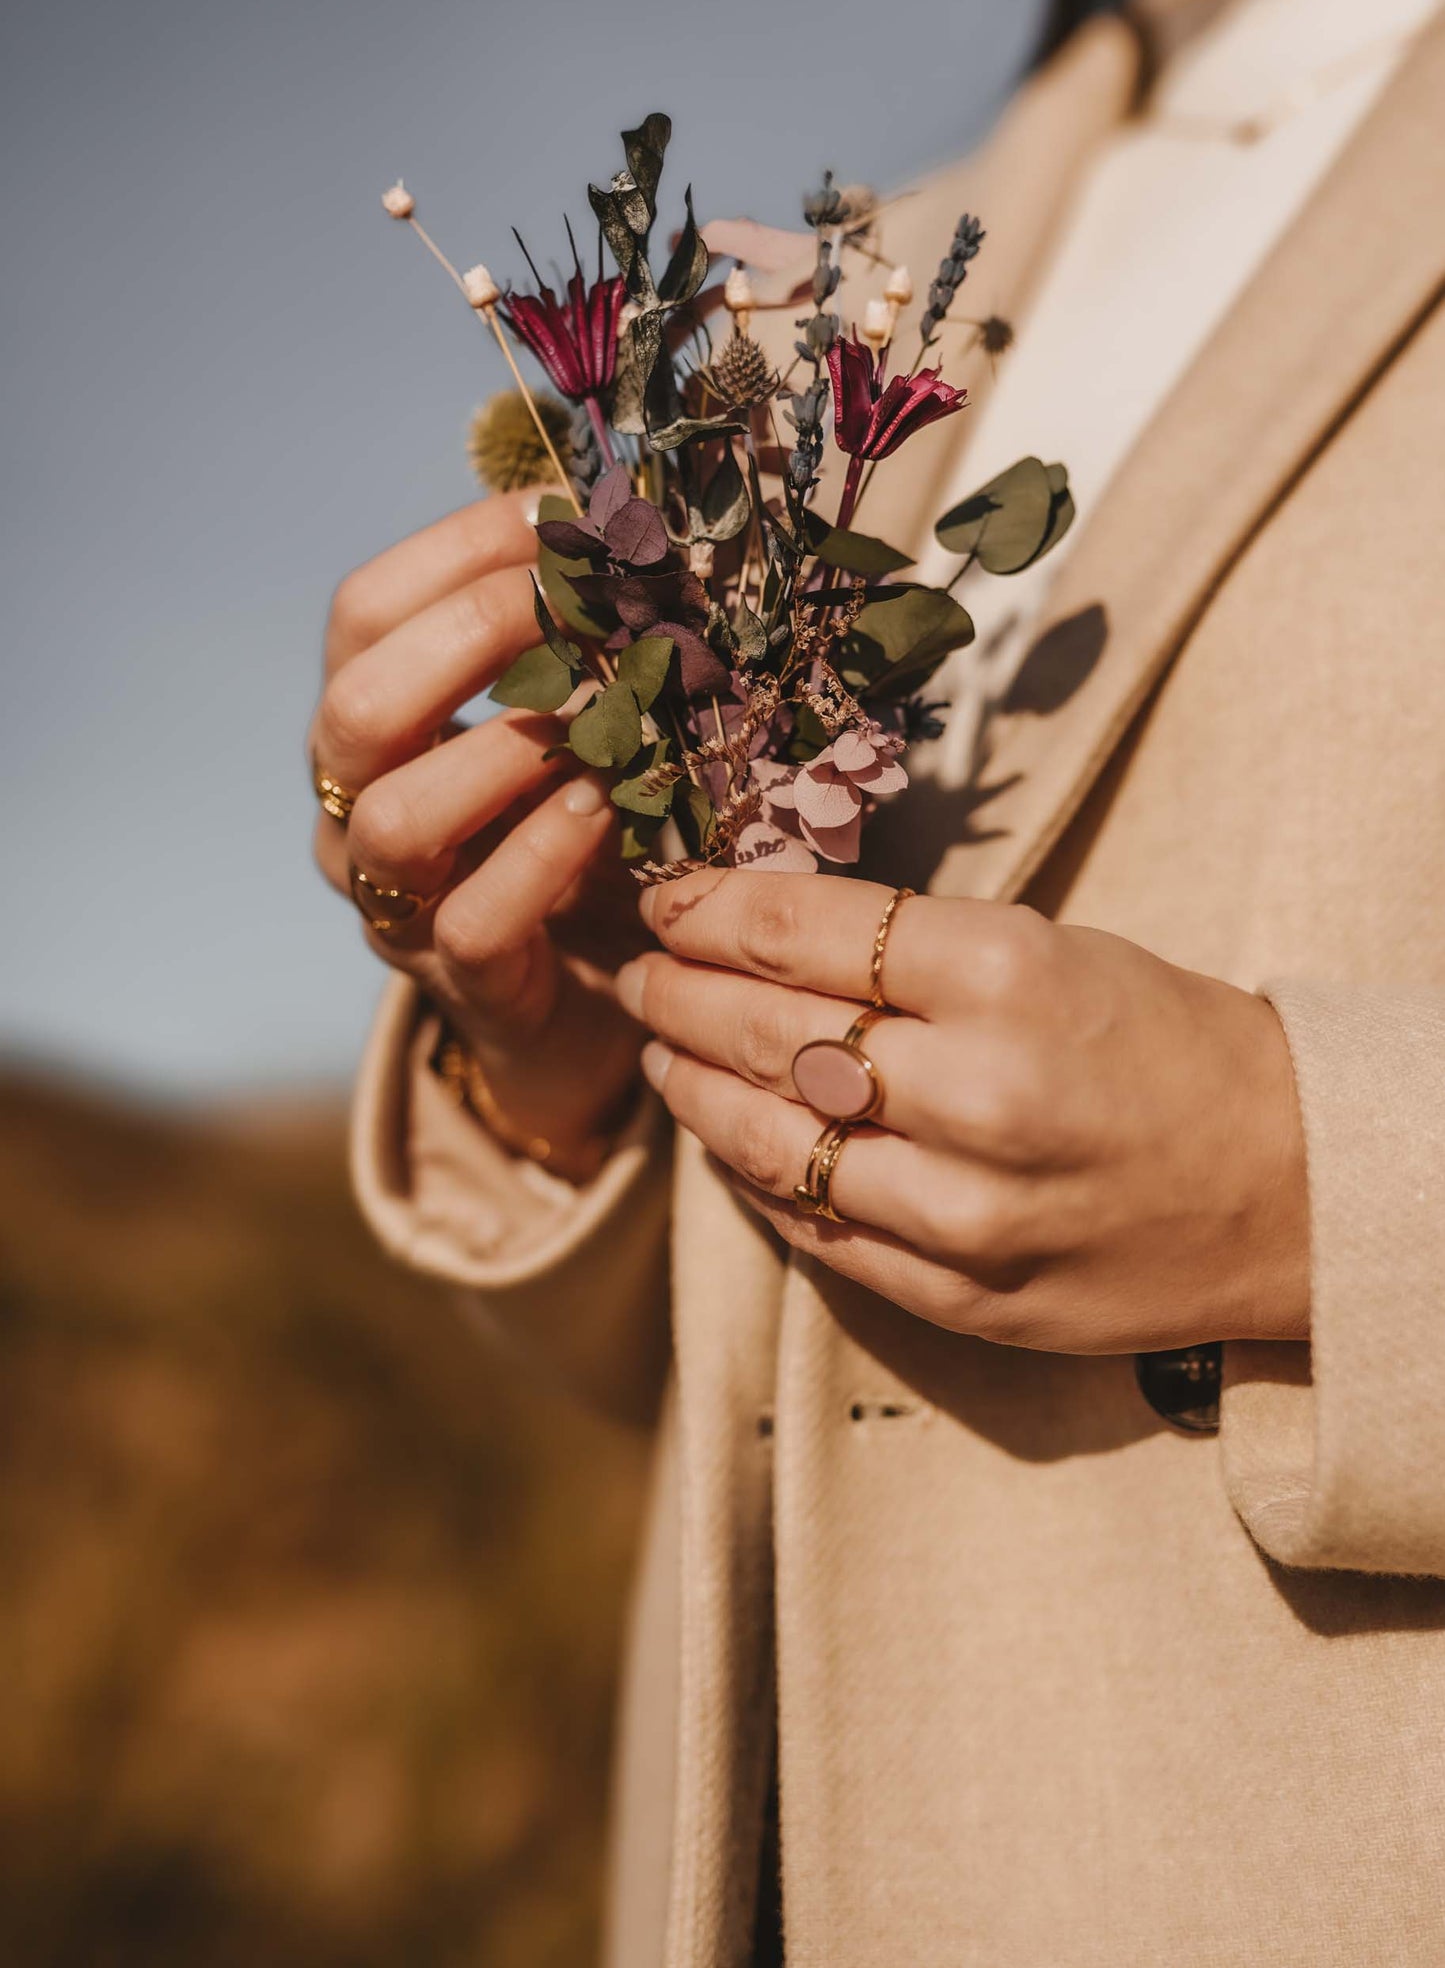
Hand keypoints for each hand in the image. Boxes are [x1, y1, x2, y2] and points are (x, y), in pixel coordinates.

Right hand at [310, 490, 643, 1162]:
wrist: (596, 1011)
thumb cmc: (583, 838)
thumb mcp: (575, 726)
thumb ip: (580, 641)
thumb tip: (637, 518)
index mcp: (374, 727)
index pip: (364, 612)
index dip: (455, 550)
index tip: (560, 515)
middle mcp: (360, 811)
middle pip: (356, 707)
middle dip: (474, 636)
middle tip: (581, 608)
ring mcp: (402, 907)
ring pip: (397, 822)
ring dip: (508, 751)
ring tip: (604, 717)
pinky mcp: (468, 986)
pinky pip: (475, 921)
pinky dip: (542, 856)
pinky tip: (603, 810)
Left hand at [615, 871, 1309, 1351]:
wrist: (1286, 1185)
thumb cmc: (1164, 1042)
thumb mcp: (1050, 948)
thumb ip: (906, 950)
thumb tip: (754, 930)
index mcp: (1005, 974)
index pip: (794, 930)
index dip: (703, 908)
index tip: (663, 896)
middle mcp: (974, 1092)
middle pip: (762, 1031)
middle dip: (677, 992)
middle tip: (640, 971)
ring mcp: (961, 1211)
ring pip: (765, 1140)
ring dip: (691, 1088)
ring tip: (660, 1050)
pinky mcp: (958, 1296)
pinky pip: (812, 1230)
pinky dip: (753, 1177)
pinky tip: (726, 1137)